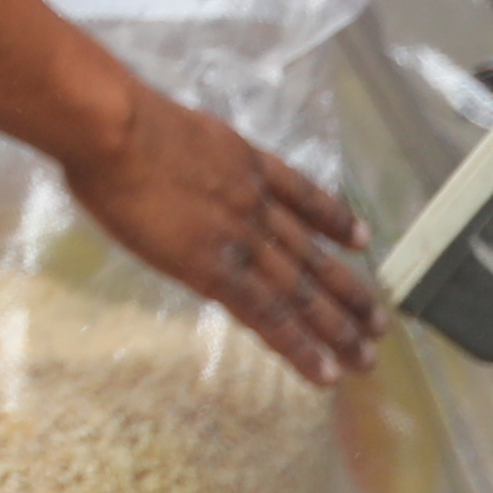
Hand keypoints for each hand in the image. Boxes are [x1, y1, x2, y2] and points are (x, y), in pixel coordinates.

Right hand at [61, 89, 377, 382]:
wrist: (114, 132)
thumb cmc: (115, 121)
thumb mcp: (171, 128)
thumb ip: (184, 153)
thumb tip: (168, 165)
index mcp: (244, 164)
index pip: (301, 196)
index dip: (334, 219)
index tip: (361, 240)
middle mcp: (255, 205)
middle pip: (310, 255)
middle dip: (346, 291)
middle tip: (378, 324)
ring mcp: (241, 239)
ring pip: (301, 289)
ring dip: (337, 326)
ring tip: (366, 357)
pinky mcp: (217, 271)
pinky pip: (268, 314)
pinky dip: (298, 346)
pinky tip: (324, 370)